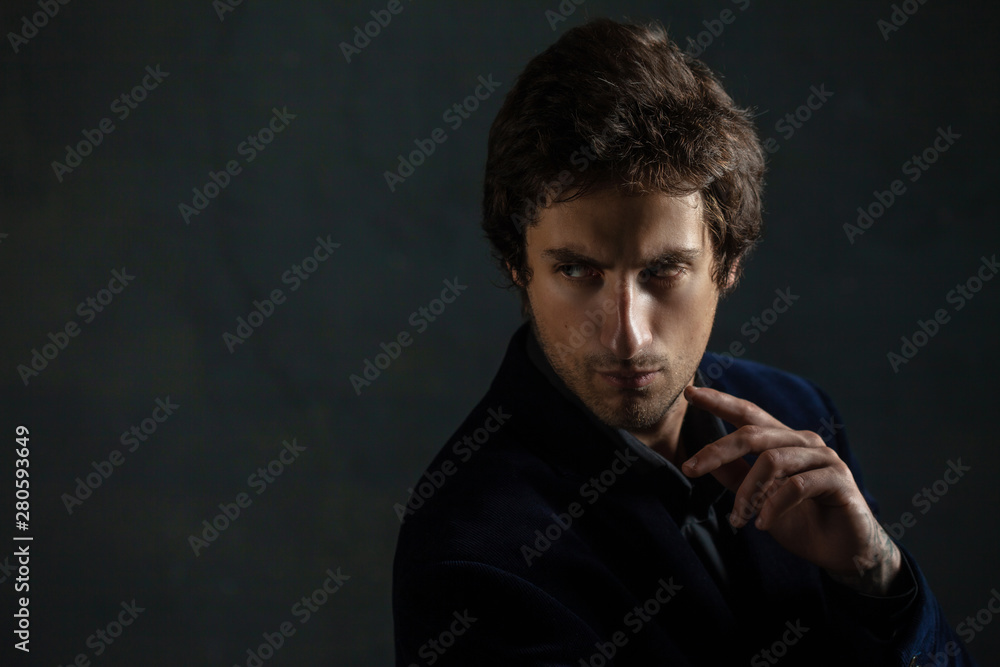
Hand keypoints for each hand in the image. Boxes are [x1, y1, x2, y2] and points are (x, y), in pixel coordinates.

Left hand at [680, 385, 900, 595]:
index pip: (749, 413)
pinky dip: (773, 506)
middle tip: (690, 469)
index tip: (690, 393)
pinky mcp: (839, 479)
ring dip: (748, 492)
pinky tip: (762, 524)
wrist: (841, 553)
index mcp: (784, 441)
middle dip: (717, 450)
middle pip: (753, 433)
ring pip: (772, 460)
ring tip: (738, 518)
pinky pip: (796, 486)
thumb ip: (736, 476)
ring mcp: (824, 458)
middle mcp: (804, 442)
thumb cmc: (800, 522)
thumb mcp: (758, 498)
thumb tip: (705, 459)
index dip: (720, 401)